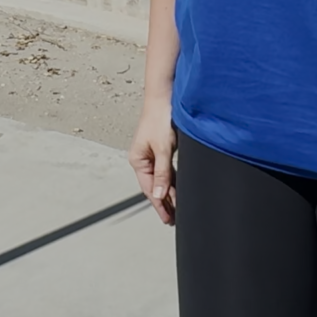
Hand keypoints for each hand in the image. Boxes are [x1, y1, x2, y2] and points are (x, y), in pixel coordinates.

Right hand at [128, 98, 176, 223]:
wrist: (165, 97)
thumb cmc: (160, 118)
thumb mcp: (163, 149)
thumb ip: (162, 173)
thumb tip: (159, 194)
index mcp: (138, 160)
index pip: (149, 189)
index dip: (159, 205)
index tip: (167, 219)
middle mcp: (143, 159)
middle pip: (154, 186)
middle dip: (164, 202)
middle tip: (173, 219)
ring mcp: (151, 154)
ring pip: (161, 179)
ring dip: (169, 193)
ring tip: (176, 209)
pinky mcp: (160, 149)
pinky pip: (165, 170)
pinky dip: (172, 181)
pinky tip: (178, 189)